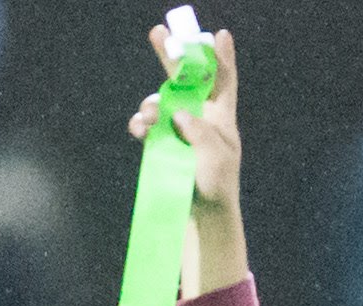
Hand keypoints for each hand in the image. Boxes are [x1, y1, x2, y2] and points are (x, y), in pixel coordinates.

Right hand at [131, 25, 241, 215]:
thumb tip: (179, 115)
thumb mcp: (216, 158)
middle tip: (158, 33)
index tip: (220, 35)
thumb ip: (200, 133)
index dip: (222, 57)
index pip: (223, 81)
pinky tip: (139, 128)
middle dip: (172, 57)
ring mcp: (178, 130)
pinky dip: (141, 124)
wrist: (202, 215)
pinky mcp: (162, 144)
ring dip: (153, 103)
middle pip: (185, 80)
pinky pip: (147, 127)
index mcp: (220, 116)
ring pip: (162, 103)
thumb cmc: (218, 185)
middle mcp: (199, 117)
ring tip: (150, 114)